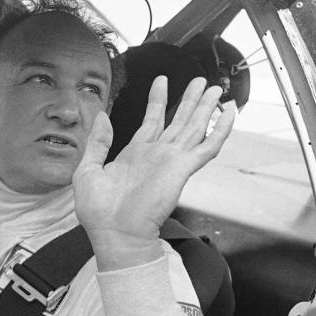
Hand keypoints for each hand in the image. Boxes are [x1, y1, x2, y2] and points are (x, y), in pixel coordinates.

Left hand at [73, 76, 234, 269]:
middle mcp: (156, 155)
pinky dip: (219, 130)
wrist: (113, 234)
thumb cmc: (98, 212)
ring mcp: (171, 161)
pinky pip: (207, 146)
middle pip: (178, 121)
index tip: (162, 81)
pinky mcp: (182, 169)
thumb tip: (102, 116)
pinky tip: (228, 114)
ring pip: (194, 127)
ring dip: (205, 108)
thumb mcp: (87, 169)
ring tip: (214, 89)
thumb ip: (97, 142)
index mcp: (135, 154)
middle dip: (189, 100)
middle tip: (200, 81)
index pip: (152, 121)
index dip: (158, 100)